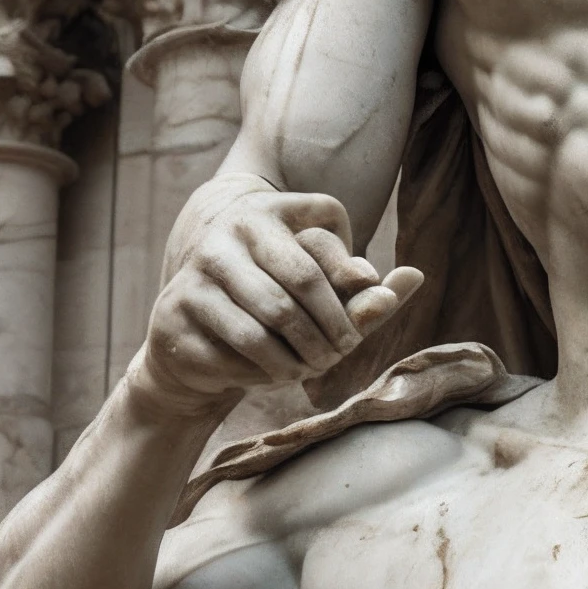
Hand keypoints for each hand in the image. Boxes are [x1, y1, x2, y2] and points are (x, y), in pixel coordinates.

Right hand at [132, 181, 421, 418]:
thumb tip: (415, 276)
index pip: (320, 257)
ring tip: (312, 368)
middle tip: (341, 355)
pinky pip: (230, 355)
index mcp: (267, 214)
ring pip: (261, 331)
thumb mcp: (325, 289)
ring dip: (297, 360)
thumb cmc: (279, 300)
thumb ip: (367, 288)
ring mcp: (192, 276)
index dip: (350, 297)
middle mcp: (225, 238)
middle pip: (296, 294)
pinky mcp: (172, 315)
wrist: (197, 325)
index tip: (361, 325)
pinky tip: (272, 374)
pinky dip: (260, 374)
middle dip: (328, 334)